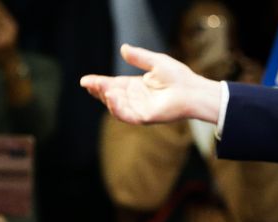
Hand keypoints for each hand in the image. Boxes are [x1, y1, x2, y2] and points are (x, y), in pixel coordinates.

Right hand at [80, 44, 222, 125]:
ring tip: (101, 87)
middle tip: (88, 83)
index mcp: (135, 87)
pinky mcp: (143, 117)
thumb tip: (123, 48)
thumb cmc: (178, 76)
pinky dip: (116, 107)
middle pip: (110, 96)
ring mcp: (137, 109)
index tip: (85, 80)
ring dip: (106, 98)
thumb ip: (139, 57)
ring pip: (115, 106)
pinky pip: (125, 115)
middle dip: (98, 90)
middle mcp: (133, 99)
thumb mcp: (156, 62)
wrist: (192, 90)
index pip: (112, 85)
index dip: (98, 83)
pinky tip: (111, 97)